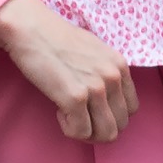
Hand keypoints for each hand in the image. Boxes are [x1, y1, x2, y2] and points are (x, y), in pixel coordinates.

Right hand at [0, 0, 137, 142]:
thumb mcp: (94, 51)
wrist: (31, 28)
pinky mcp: (75, 98)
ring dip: (87, 131)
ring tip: (70, 114)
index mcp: (119, 65)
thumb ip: (106, 73)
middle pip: (120, 124)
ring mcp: (96, 88)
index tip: (92, 108)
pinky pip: (81, 132)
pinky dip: (69, 128)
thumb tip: (109, 100)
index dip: (111, 114)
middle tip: (79, 115)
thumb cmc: (56, 39)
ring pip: (106, 134)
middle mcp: (112, 76)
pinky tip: (59, 110)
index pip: (131, 108)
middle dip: (99, 126)